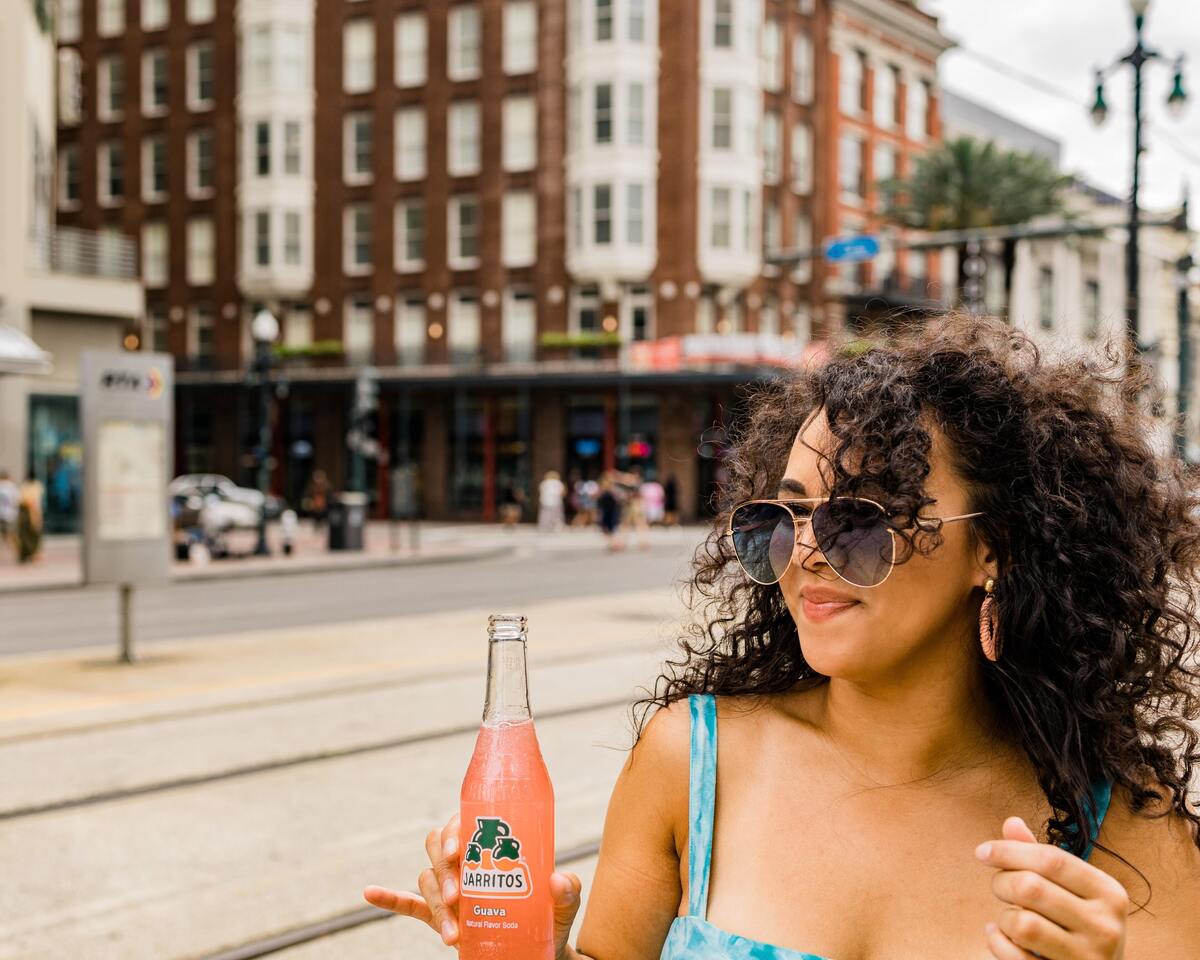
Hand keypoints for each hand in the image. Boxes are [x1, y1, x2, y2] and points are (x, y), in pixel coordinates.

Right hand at [363, 812, 585, 956]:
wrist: (540, 957)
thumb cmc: (551, 923)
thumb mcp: (563, 908)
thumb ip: (566, 892)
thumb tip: (558, 879)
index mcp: (493, 850)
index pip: (467, 824)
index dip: (457, 829)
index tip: (460, 849)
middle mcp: (468, 865)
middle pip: (439, 848)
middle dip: (444, 869)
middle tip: (458, 895)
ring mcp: (452, 892)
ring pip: (427, 879)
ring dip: (435, 902)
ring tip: (452, 932)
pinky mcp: (441, 918)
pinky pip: (410, 904)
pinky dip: (390, 898)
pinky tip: (370, 893)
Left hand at [975, 816, 1129, 958]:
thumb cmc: (1075, 921)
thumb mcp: (1069, 887)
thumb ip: (1039, 856)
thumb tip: (1011, 823)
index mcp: (1109, 893)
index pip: (1051, 859)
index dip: (1009, 851)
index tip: (982, 851)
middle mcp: (1105, 927)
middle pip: (1031, 887)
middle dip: (1002, 882)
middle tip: (999, 887)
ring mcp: (1088, 958)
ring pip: (1022, 924)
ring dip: (1003, 917)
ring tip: (1008, 917)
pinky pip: (1014, 957)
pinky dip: (997, 942)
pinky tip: (1001, 936)